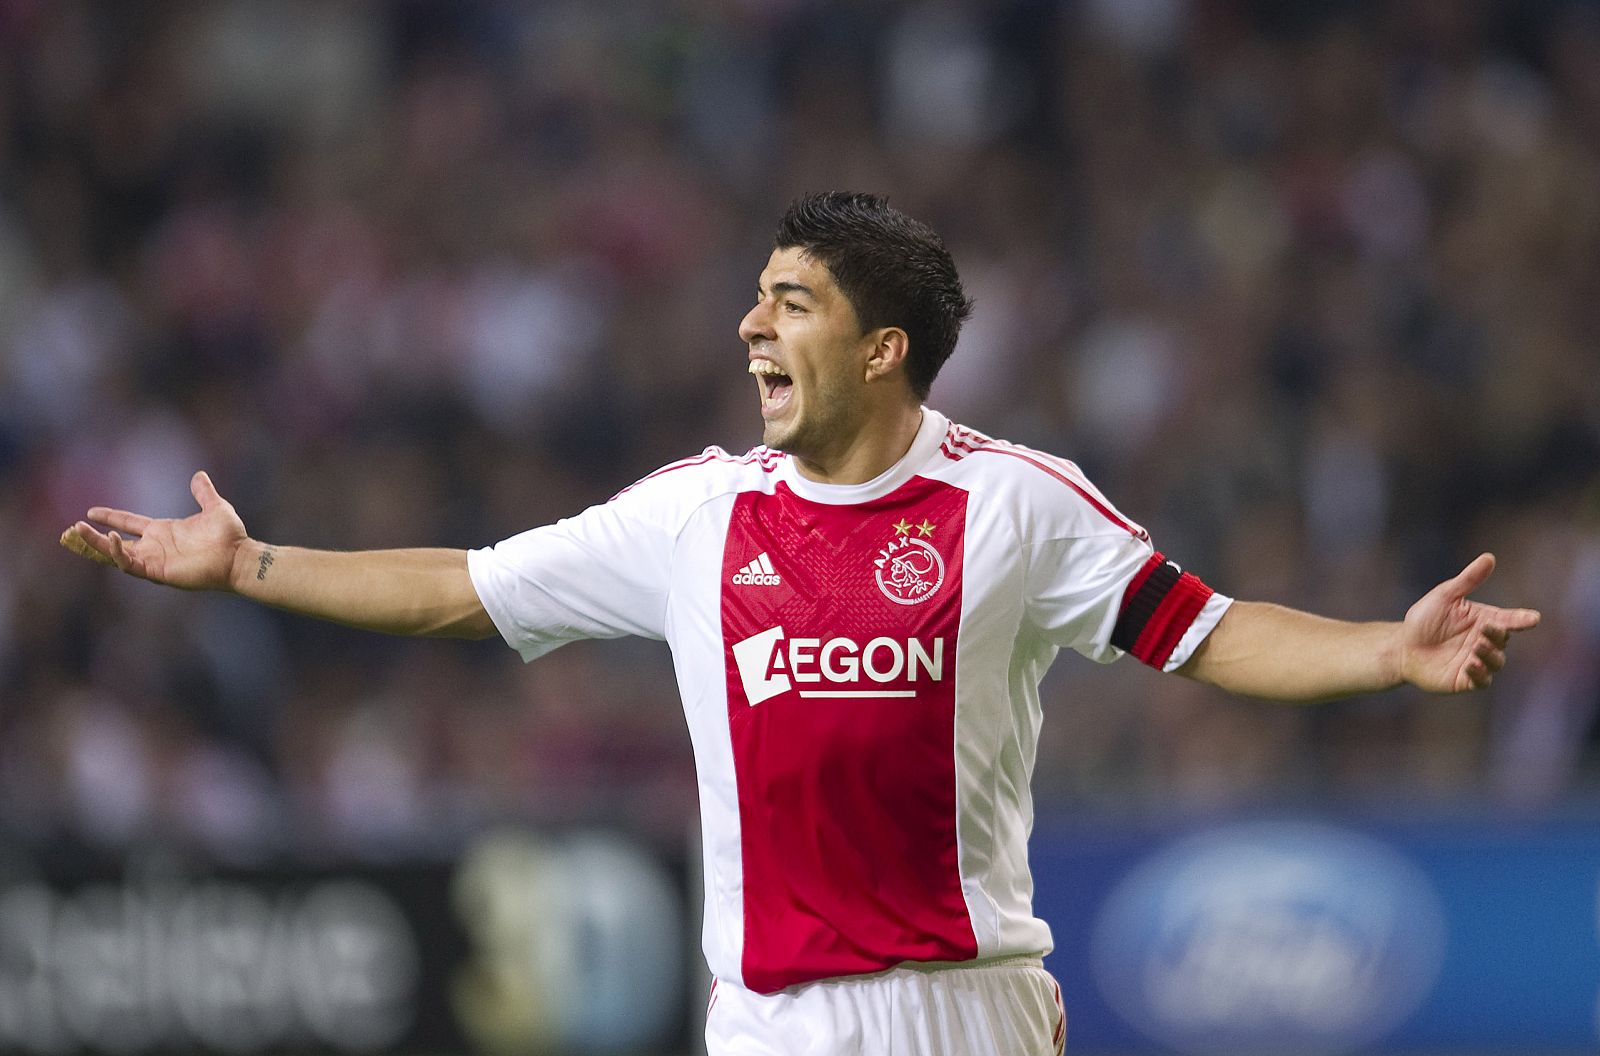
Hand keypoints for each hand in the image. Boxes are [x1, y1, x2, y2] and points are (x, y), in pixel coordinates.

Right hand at [59, 471, 248, 591]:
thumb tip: (199, 475)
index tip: (91, 511)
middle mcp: (155, 546)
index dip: (110, 517)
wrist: (239, 556)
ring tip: (77, 530)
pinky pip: (130, 563)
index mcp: (163, 531)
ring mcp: (155, 560)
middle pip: (114, 542)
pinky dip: (118, 552)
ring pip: (115, 554)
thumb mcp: (215, 507)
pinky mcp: (158, 571)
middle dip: (92, 537)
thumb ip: (204, 493)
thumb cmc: (230, 536)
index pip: (129, 522)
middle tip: (72, 528)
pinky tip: (112, 537)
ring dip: (96, 544)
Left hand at [1400, 553, 1540, 691]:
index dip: (1522, 619)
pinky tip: (1471, 666)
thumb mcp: (1445, 596)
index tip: (1533, 618)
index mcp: (1484, 620)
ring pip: (1496, 662)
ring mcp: (1476, 661)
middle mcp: (1484, 641)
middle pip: (1502, 640)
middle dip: (1498, 635)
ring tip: (1477, 646)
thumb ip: (1468, 580)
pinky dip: (1480, 674)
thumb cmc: (1424, 619)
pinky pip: (1481, 680)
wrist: (1401, 647)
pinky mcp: (1465, 679)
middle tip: (1487, 628)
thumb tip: (1489, 558)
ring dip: (1491, 655)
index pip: (1509, 620)